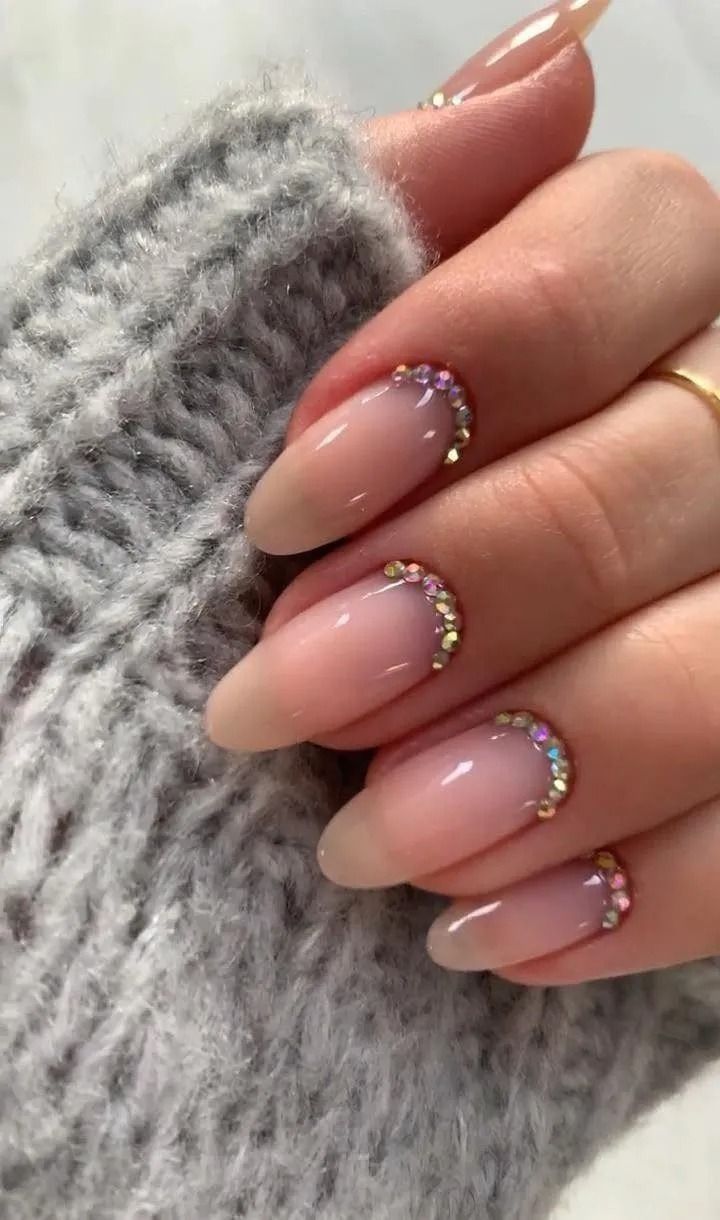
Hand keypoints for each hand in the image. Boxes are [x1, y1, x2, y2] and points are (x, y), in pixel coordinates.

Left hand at [206, 0, 719, 985]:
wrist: (308, 672)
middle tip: (292, 693)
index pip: (638, 248)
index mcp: (644, 299)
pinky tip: (489, 928)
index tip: (293, 493)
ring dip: (553, 762)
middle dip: (471, 593)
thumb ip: (419, 207)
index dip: (478, 355)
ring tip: (372, 838)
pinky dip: (630, 898)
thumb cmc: (301, 507)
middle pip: (672, 478)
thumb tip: (555, 54)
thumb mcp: (315, 338)